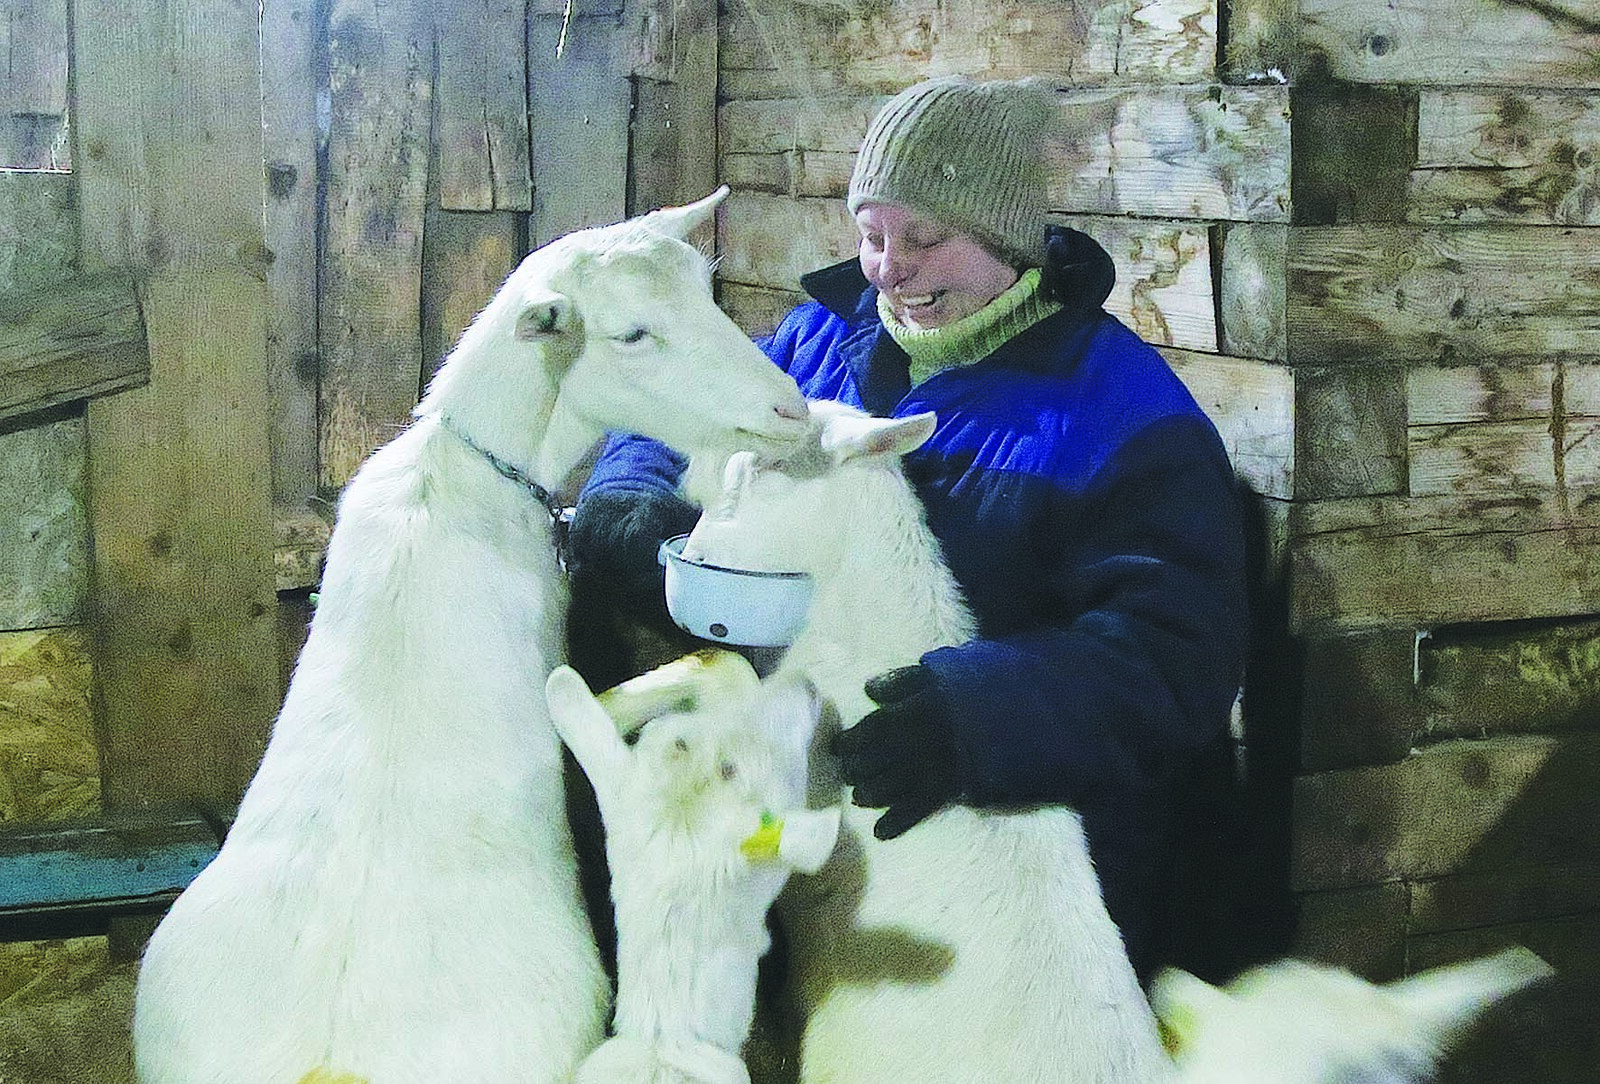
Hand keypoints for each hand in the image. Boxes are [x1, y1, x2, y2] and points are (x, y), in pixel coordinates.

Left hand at [831, 665, 960, 839]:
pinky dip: (900, 821)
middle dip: (858, 768)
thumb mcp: (941, 670)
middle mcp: (926, 738)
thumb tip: (869, 690)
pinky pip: (922, 806)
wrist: (1023, 713)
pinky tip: (881, 832)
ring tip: (859, 797)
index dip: (853, 738)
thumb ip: (903, 680)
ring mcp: (941, 765)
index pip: (876, 725)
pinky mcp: (956, 787)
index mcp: (921, 706)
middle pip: (881, 757)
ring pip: (896, 784)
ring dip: (872, 793)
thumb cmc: (976, 688)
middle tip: (847, 773)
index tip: (837, 746)